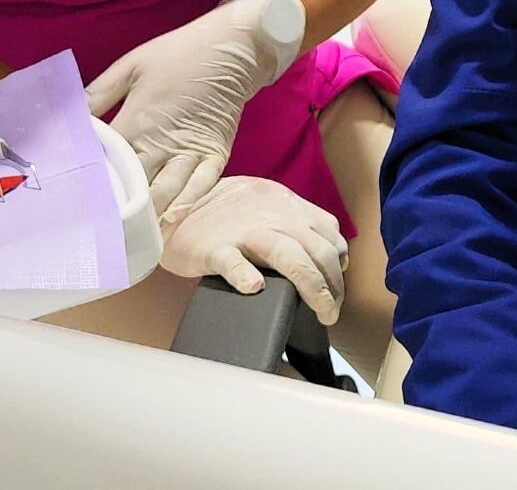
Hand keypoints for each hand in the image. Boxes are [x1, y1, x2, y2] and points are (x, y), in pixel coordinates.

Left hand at [86, 0, 305, 215]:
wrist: (231, 47)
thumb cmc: (177, 54)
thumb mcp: (130, 65)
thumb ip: (98, 94)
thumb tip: (69, 119)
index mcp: (137, 120)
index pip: (107, 161)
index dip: (91, 180)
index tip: (75, 196)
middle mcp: (162, 141)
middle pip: (134, 184)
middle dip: (117, 207)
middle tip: (97, 228)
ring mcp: (191, 150)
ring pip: (165, 192)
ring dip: (147, 214)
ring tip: (127, 235)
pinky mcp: (215, 153)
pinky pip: (201, 185)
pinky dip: (185, 204)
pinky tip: (170, 220)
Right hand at [160, 175, 347, 327]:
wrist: (177, 206)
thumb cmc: (227, 211)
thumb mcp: (269, 203)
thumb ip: (298, 222)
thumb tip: (334, 254)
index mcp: (287, 205)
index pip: (329, 233)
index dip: (339, 263)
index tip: (336, 287)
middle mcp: (273, 215)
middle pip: (317, 249)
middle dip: (333, 285)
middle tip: (332, 313)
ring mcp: (244, 231)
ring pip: (288, 255)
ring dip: (313, 287)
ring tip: (322, 313)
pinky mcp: (214, 248)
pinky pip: (232, 261)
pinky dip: (245, 274)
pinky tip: (254, 288)